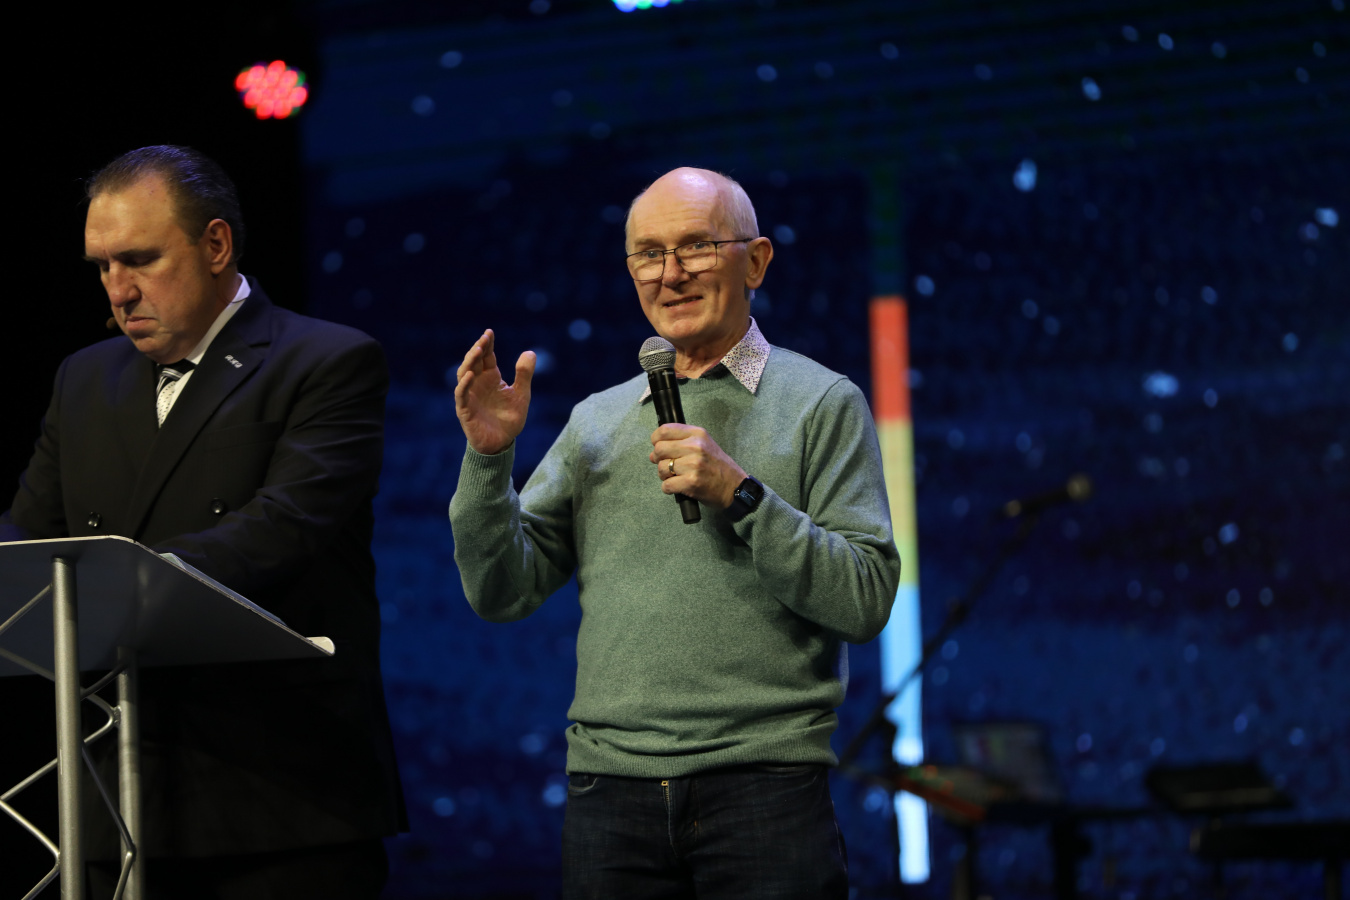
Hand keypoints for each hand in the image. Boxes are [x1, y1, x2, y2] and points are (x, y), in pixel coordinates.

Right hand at [455, 329, 535, 454]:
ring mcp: (470, 395)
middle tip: (484, 338)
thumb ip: (524, 375)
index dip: (487, 344)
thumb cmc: (509, 419)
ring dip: (470, 362)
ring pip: (464, 374)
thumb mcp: (521, 395)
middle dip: (478, 349)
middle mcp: (478, 384)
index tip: (490, 332)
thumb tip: (530, 352)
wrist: (502, 443)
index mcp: (491, 378)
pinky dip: (464, 384)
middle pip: (474, 361)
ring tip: (478, 350)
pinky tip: (470, 375)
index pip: (487, 357)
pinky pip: (461, 394)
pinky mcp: (465, 409)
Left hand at [650, 423, 746, 508]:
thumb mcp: (705, 445)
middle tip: (668, 465)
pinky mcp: (691, 482)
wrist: (735, 487)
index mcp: (697, 434)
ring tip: (676, 477)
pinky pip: (666, 485)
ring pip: (661, 468)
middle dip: (659, 459)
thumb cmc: (718, 467)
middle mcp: (695, 446)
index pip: (664, 430)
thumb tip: (653, 452)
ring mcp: (693, 465)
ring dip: (664, 476)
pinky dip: (669, 488)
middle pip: (659, 449)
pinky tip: (679, 486)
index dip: (656, 440)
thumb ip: (681, 443)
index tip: (659, 447)